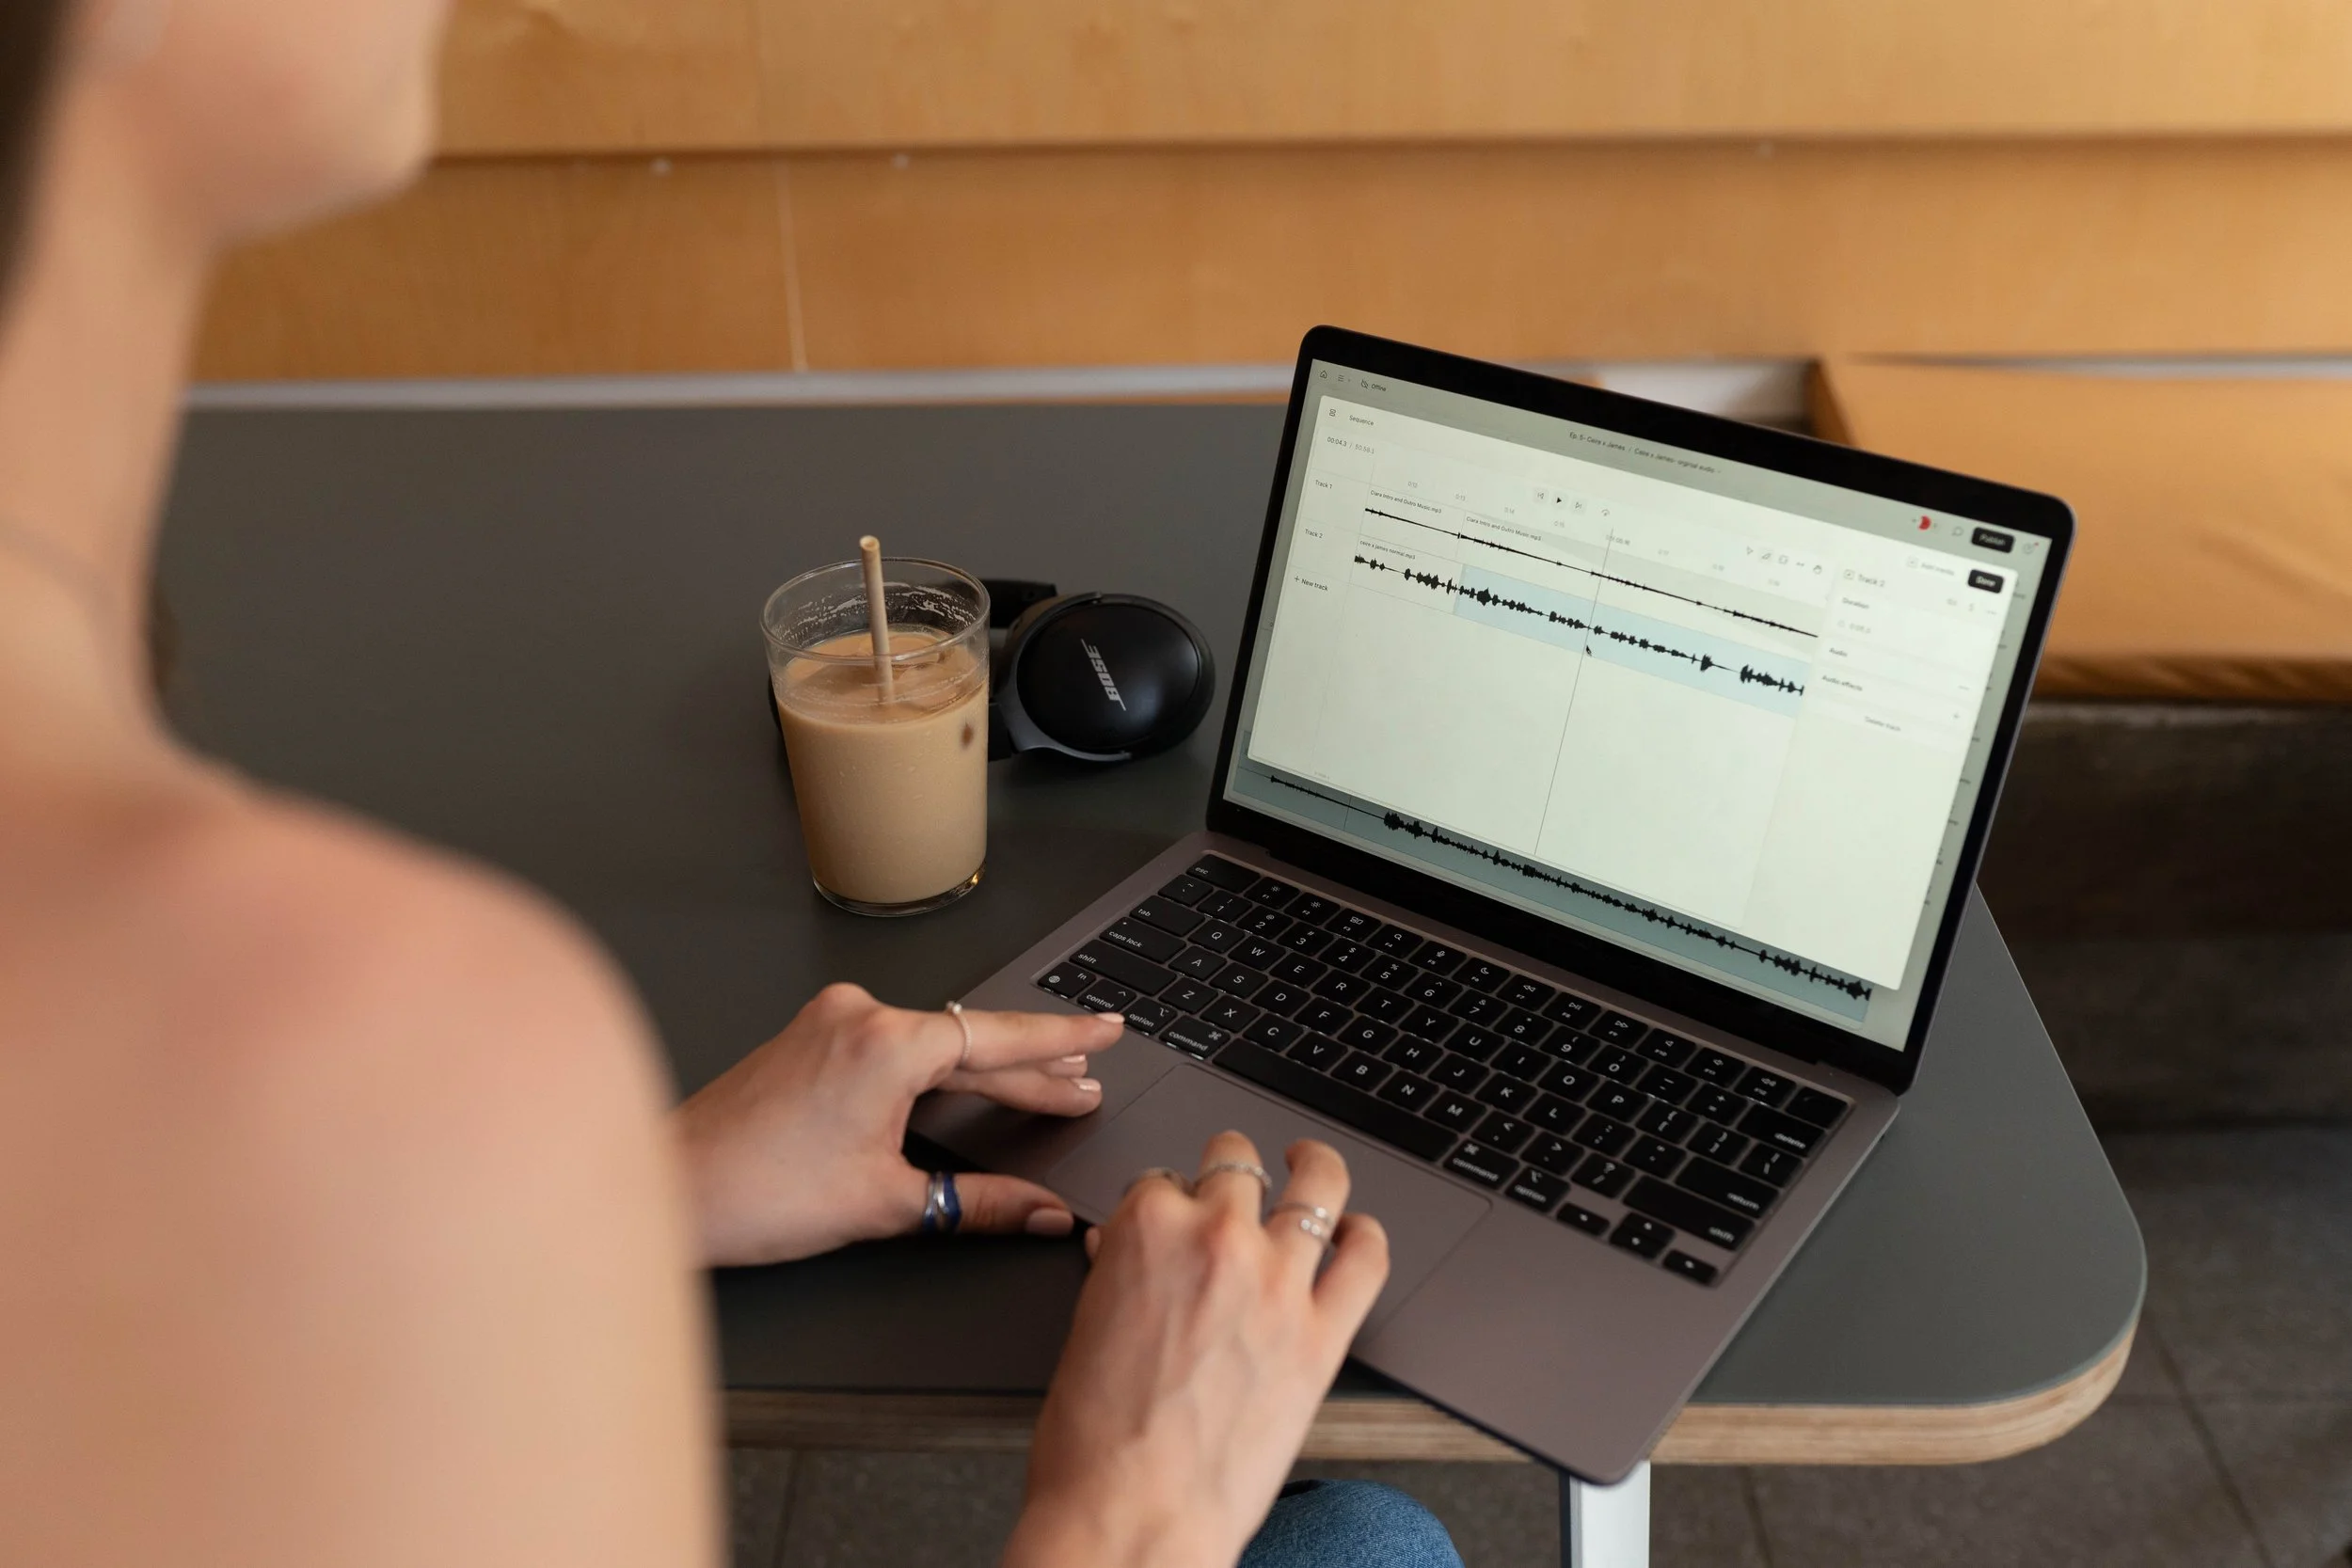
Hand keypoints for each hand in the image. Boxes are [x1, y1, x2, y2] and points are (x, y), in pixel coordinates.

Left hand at [674, 983, 1122, 1266]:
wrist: (674, 1189)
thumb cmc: (757, 1194)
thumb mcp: (887, 1203)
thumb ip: (977, 1202)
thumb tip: (1038, 1212)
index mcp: (885, 1044)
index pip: (998, 1036)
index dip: (1061, 1038)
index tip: (1104, 1030)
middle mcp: (858, 1016)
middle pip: (970, 1042)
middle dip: (1034, 1066)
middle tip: (1087, 1081)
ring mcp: (831, 1021)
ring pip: (932, 1044)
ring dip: (985, 1069)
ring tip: (1045, 1085)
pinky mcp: (811, 1036)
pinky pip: (894, 1045)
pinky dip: (936, 1069)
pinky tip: (965, 1085)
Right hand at [1005, 1133, 1390, 1567]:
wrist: (1133, 1517)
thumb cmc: (1095, 1442)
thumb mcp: (1085, 1329)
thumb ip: (1116, 1272)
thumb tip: (1125, 1250)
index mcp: (1147, 1228)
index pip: (1162, 1179)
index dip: (1166, 1199)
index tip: (1171, 1215)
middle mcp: (1218, 1239)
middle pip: (1235, 1167)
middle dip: (1229, 1173)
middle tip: (1231, 1188)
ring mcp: (1279, 1283)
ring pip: (1316, 1184)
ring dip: (1310, 1169)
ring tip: (1308, 1167)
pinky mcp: (1324, 1335)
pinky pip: (1366, 1259)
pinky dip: (1366, 1236)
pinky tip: (1356, 1233)